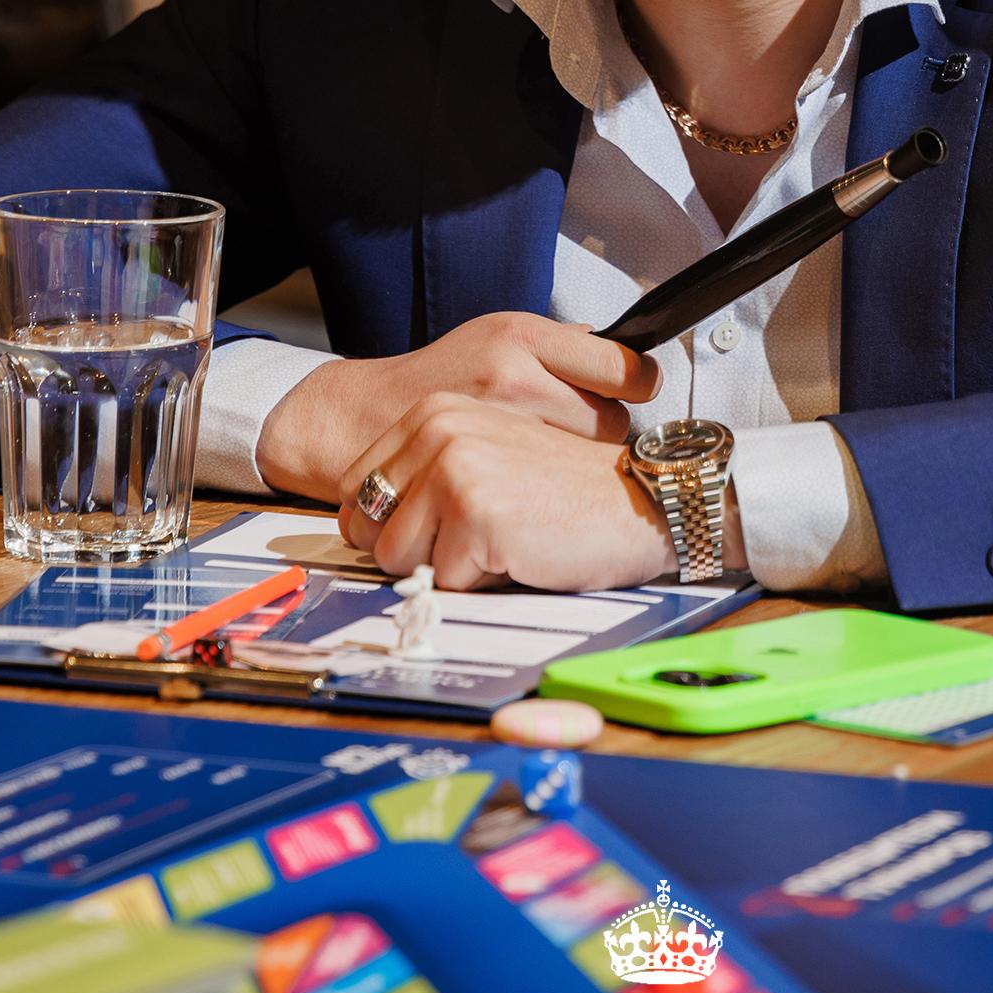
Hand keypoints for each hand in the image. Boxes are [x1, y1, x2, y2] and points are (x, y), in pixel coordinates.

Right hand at [255, 314, 659, 500]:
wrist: (357, 416)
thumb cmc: (437, 377)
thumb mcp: (497, 337)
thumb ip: (558, 347)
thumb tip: (627, 355)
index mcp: (524, 337)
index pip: (622, 366)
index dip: (639, 384)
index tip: (641, 392)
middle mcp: (514, 374)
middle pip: (610, 420)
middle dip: (603, 434)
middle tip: (583, 439)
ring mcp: (494, 424)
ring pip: (581, 459)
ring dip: (576, 465)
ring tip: (554, 463)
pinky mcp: (473, 477)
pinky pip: (541, 492)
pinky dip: (544, 495)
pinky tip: (530, 489)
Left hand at [337, 395, 676, 589]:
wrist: (636, 500)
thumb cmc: (562, 489)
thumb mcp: (483, 455)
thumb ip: (421, 475)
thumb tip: (361, 526)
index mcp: (435, 411)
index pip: (356, 487)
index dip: (387, 525)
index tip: (435, 528)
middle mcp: (439, 430)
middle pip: (369, 527)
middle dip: (417, 550)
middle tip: (477, 534)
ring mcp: (456, 468)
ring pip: (399, 559)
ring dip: (447, 567)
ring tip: (498, 539)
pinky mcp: (477, 513)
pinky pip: (444, 581)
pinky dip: (480, 582)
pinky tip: (520, 551)